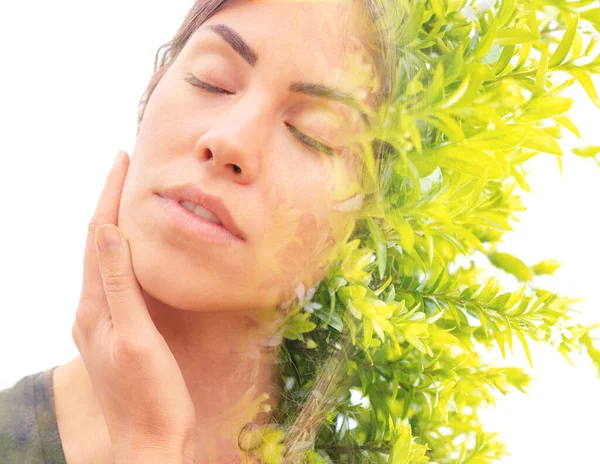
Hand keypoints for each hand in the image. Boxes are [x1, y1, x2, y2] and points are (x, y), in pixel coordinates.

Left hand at [71, 150, 196, 463]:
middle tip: (124, 168)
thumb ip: (119, 285)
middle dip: (108, 202)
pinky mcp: (118, 331)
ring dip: (114, 224)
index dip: (109, 196)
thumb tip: (108, 232)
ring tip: (128, 197)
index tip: (121, 160)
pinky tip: (134, 250)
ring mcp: (102, 322)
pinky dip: (124, 251)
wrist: (151, 442)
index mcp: (93, 307)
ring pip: (105, 260)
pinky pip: (115, 278)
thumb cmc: (150, 396)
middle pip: (96, 243)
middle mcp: (91, 310)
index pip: (98, 237)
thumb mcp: (136, 338)